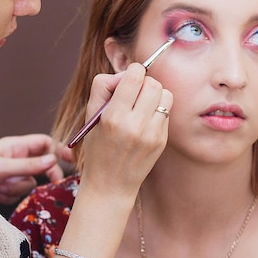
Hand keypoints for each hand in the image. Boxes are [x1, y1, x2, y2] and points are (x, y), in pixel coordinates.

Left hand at [0, 134, 68, 204]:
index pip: (44, 143)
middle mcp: (15, 158)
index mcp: (15, 146)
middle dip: (35, 176)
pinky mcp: (4, 188)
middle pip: (40, 166)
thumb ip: (28, 165)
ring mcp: (10, 174)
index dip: (59, 150)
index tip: (72, 160)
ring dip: (15, 188)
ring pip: (28, 183)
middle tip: (47, 184)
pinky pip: (17, 194)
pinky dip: (7, 195)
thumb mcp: (2, 167)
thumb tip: (53, 160)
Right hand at [80, 63, 172, 195]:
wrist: (110, 185)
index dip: (132, 72)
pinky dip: (157, 110)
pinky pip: (166, 112)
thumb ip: (103, 87)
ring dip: (154, 95)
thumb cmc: (97, 147)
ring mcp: (151, 134)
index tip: (127, 80)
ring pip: (165, 95)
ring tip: (142, 105)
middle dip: (144, 83)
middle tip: (134, 93)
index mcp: (113, 117)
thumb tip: (125, 74)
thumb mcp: (90, 117)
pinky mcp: (162, 141)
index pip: (135, 76)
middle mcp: (134, 125)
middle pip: (153, 83)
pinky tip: (146, 121)